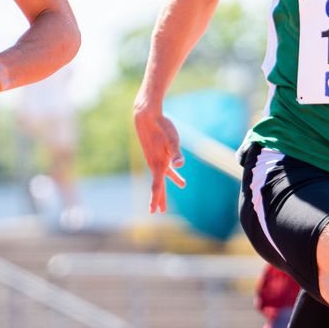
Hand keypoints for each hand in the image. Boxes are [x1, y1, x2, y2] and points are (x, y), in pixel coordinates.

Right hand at [132, 98, 185, 213]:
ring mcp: (153, 158)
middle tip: (160, 211)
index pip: (157, 186)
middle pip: (158, 185)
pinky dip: (169, 172)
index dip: (156, 199)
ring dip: (168, 184)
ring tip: (182, 185)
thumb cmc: (161, 127)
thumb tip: (179, 165)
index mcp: (158, 164)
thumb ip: (177, 154)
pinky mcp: (154, 152)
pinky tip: (175, 171)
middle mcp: (154, 163)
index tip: (153, 211)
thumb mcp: (173, 140)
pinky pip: (162, 166)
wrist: (146, 115)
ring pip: (161, 175)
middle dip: (160, 198)